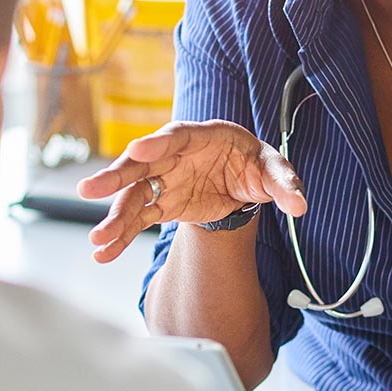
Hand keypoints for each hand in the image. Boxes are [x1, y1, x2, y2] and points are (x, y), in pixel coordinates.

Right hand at [77, 119, 306, 262]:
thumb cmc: (255, 164)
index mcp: (202, 137)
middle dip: (117, 176)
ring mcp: (164, 180)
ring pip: (133, 196)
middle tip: (92, 188)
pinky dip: (121, 237)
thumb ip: (285, 183)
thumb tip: (300, 205)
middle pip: (141, 164)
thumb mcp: (273, 169)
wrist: (241, 180)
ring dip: (114, 217)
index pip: (177, 136)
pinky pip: (137, 220)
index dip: (157, 142)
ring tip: (97, 241)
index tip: (137, 150)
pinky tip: (104, 255)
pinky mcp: (161, 204)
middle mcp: (174, 156)